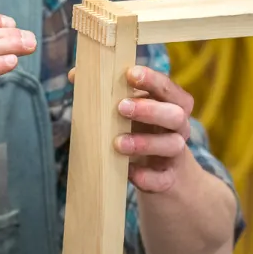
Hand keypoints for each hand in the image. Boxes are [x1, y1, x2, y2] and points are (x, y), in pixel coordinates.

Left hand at [68, 65, 193, 192]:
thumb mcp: (130, 110)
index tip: (131, 74)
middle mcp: (178, 127)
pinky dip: (146, 176)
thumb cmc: (141, 130)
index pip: (168, 88)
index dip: (153, 80)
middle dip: (149, 110)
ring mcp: (175, 154)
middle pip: (175, 115)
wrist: (164, 174)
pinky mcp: (168, 179)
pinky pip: (162, 179)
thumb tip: (74, 75)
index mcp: (170, 104)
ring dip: (144, 143)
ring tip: (118, 143)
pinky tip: (128, 172)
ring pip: (172, 145)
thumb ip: (107, 92)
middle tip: (121, 107)